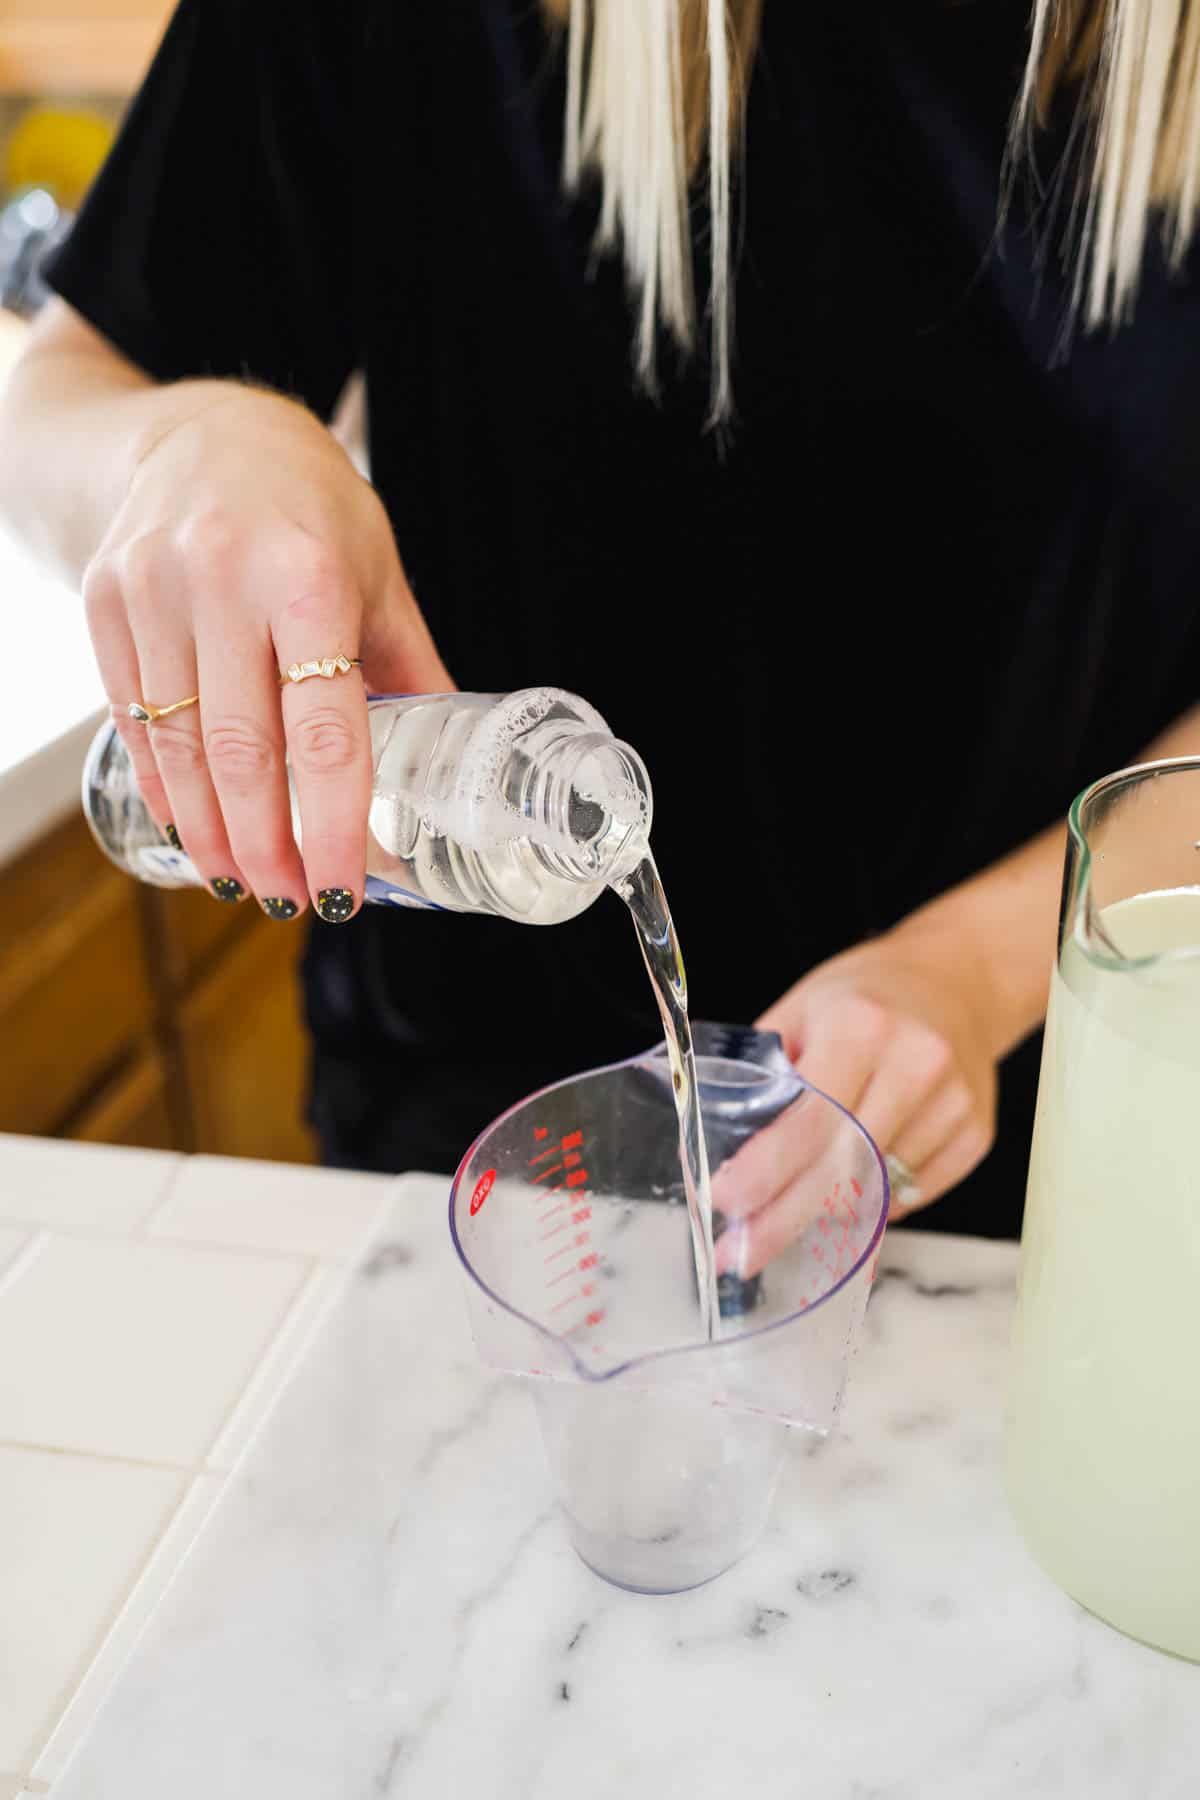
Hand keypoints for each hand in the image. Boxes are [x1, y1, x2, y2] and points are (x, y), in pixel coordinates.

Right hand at [84, 383, 452, 919]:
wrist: (207, 431)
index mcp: (309, 579)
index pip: (323, 733)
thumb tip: (453, 774)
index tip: (343, 889)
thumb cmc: (312, 511)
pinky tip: (193, 829)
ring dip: (211, 834)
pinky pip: (132, 718)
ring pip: (178, 748)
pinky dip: (165, 787)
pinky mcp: (106, 600)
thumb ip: (408, 672)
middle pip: (241, 755)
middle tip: (291, 904)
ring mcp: (153, 589)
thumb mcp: (380, 575)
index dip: (333, 825)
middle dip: (267, 850)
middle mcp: (223, 581)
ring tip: (243, 885)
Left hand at [711, 924, 997, 1275]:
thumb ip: (764, 1074)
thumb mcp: (801, 1009)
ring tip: (786, 1214)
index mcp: (860, 1028)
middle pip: (841, 1171)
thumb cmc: (865, 994)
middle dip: (782, 1222)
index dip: (762, 1173)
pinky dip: (875, 1202)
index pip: (806, 1123)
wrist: (959, 979)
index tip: (724, 1203)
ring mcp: (953, 1105)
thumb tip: (713, 1149)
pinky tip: (850, 1188)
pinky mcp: (975, 1135)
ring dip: (825, 1212)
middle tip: (739, 1256)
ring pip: (877, 1192)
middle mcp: (914, 1066)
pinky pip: (913, 1194)